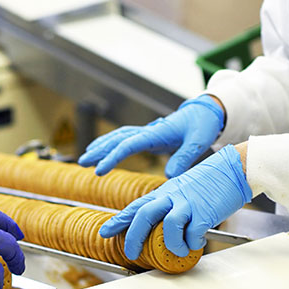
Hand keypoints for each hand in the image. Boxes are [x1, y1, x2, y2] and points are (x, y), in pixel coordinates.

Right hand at [78, 95, 224, 177]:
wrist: (206, 112)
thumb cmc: (202, 126)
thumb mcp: (198, 142)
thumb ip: (184, 158)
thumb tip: (169, 176)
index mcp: (156, 133)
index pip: (128, 145)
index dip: (112, 158)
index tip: (99, 171)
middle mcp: (148, 131)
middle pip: (117, 139)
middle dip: (98, 151)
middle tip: (82, 163)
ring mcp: (147, 132)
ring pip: (118, 137)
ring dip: (101, 146)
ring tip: (85, 159)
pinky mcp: (148, 136)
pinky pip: (124, 139)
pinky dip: (110, 144)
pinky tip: (102, 151)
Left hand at [100, 145, 250, 258]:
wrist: (235, 167)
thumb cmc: (210, 181)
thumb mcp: (183, 189)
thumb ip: (170, 205)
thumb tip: (161, 226)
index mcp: (165, 192)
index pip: (136, 206)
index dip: (119, 220)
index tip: (105, 231)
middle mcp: (173, 196)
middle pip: (144, 216)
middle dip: (134, 238)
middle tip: (131, 253)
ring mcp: (189, 203)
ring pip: (169, 227)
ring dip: (172, 245)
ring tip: (178, 251)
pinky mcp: (206, 212)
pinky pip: (193, 233)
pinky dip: (193, 243)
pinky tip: (197, 243)